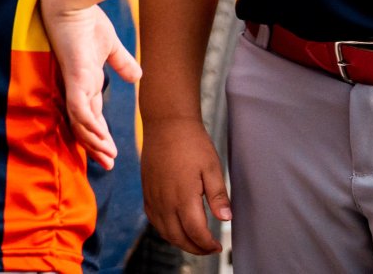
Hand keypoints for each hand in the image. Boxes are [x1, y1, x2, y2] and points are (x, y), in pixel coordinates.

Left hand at [38, 0, 138, 171]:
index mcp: (86, 81)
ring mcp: (74, 84)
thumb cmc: (87, 19)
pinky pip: (79, 109)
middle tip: (108, 164)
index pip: (92, 115)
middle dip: (96, 146)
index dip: (101, 135)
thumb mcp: (110, 46)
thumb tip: (138, 77)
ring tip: (107, 158)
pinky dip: (88, 126)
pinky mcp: (74, 78)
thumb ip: (122, 62)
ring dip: (94, 142)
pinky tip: (98, 139)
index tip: (111, 153)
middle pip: (84, 126)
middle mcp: (78, 87)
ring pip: (80, 123)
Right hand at [142, 116, 229, 254]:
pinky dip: (164, 229)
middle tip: (208, 248)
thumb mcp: (212, 167)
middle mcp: (164, 200)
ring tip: (194, 241)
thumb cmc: (191, 143)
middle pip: (178, 237)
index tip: (217, 246)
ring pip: (163, 231)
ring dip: (179, 241)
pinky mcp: (146, 190)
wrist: (166, 123)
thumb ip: (218, 196)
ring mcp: (153, 196)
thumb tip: (226, 219)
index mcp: (183, 196)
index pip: (195, 232)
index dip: (207, 244)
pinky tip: (174, 227)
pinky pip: (153, 218)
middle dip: (195, 248)